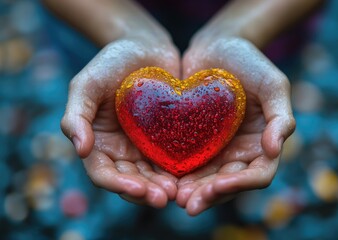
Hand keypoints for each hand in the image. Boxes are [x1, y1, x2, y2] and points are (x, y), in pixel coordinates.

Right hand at [61, 34, 179, 207]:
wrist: (144, 47)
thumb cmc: (112, 62)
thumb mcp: (87, 83)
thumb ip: (77, 115)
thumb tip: (80, 149)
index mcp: (98, 142)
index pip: (103, 173)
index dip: (118, 185)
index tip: (138, 190)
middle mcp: (121, 150)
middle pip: (130, 181)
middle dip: (144, 192)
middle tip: (164, 198)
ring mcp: (144, 146)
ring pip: (151, 176)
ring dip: (162, 187)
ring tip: (178, 193)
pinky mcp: (166, 139)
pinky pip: (171, 160)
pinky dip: (178, 171)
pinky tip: (191, 176)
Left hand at [176, 36, 295, 214]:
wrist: (217, 47)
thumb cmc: (249, 62)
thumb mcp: (272, 84)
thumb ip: (280, 116)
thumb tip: (275, 150)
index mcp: (262, 143)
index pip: (257, 175)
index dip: (240, 184)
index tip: (218, 185)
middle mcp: (240, 152)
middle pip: (228, 183)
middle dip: (210, 195)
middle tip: (189, 203)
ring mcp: (216, 148)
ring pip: (206, 179)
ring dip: (193, 192)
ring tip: (175, 197)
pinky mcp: (194, 140)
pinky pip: (187, 162)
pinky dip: (178, 174)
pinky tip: (164, 179)